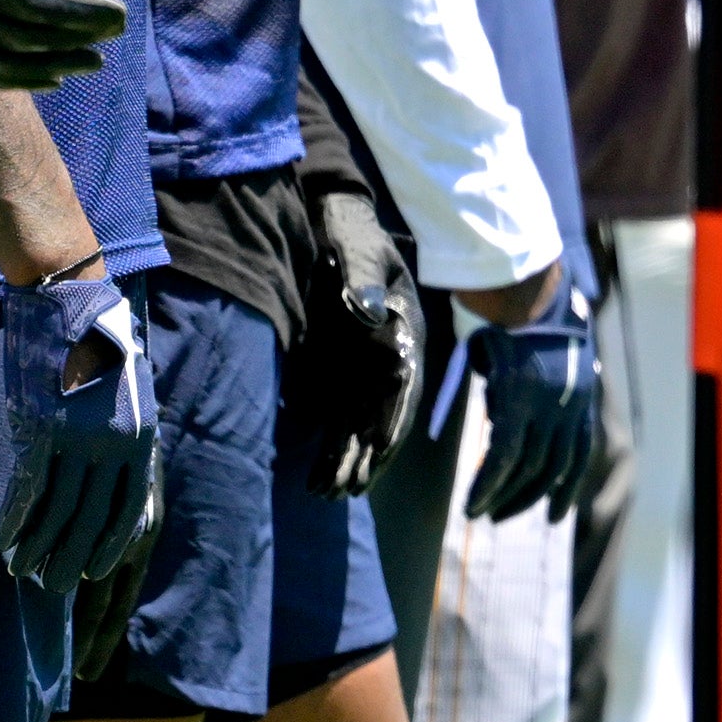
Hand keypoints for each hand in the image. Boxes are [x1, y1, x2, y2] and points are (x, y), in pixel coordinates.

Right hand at [0, 0, 124, 91]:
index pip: (39, 9)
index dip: (83, 16)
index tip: (120, 15)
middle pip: (26, 41)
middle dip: (75, 40)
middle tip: (115, 35)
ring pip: (0, 64)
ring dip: (48, 67)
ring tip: (88, 63)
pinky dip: (9, 77)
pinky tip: (42, 78)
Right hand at [0, 265, 163, 590]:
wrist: (69, 298)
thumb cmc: (95, 343)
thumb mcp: (124, 392)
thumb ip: (120, 435)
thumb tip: (109, 475)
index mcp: (140, 438)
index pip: (129, 509)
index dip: (109, 545)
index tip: (92, 571)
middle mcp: (114, 445)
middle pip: (92, 520)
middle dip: (71, 558)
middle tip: (53, 588)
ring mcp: (78, 440)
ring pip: (58, 513)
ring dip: (38, 549)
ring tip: (24, 574)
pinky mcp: (40, 432)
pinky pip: (28, 492)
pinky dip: (16, 523)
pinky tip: (4, 544)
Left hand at [289, 183, 426, 497]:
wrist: (331, 227)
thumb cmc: (349, 236)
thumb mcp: (358, 251)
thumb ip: (363, 279)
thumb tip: (370, 313)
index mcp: (406, 332)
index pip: (405, 384)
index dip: (393, 418)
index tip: (377, 449)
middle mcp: (391, 359)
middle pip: (383, 416)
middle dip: (367, 455)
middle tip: (346, 490)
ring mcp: (367, 370)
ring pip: (361, 425)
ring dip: (346, 460)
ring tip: (325, 494)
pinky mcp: (344, 374)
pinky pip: (341, 419)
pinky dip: (331, 447)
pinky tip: (315, 476)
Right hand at [458, 311, 603, 522]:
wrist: (525, 290)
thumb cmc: (525, 320)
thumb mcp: (541, 362)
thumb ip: (532, 394)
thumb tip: (506, 421)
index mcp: (580, 399)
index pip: (577, 456)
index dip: (565, 489)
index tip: (555, 516)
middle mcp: (570, 407)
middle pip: (553, 468)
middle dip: (528, 499)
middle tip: (502, 517)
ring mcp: (547, 405)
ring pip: (528, 467)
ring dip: (504, 497)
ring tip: (482, 514)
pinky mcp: (520, 402)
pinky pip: (504, 456)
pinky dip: (488, 483)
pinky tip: (473, 502)